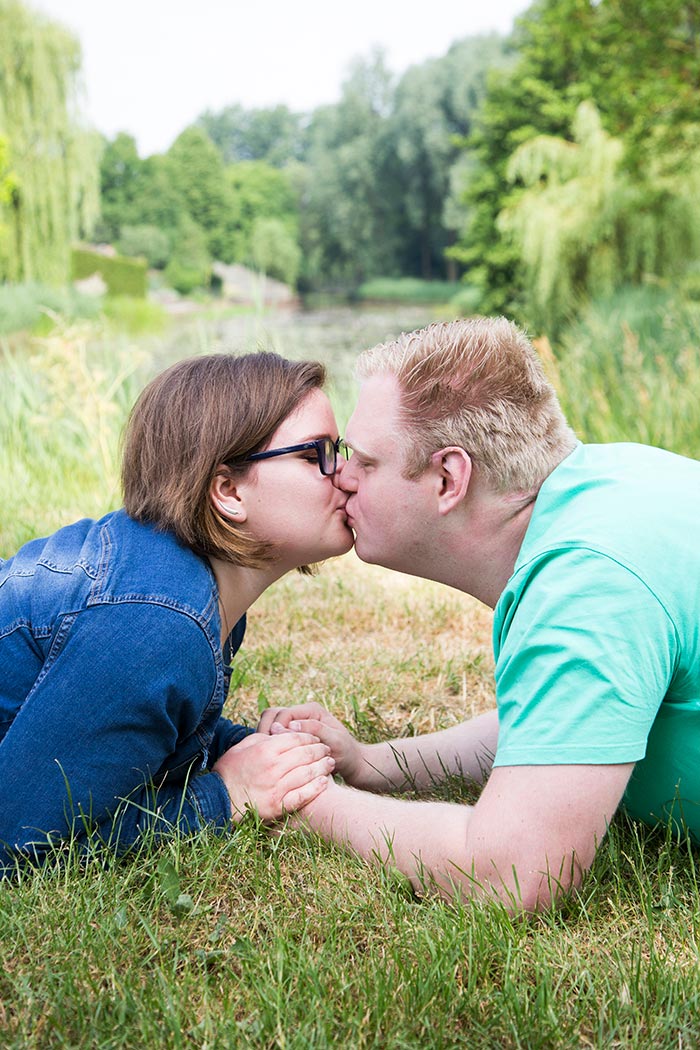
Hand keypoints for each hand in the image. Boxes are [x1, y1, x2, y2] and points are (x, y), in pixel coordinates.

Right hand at [212, 731, 334, 822]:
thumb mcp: (242, 747)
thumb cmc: (229, 771)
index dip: (309, 737)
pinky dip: (316, 788)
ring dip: (322, 767)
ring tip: (330, 764)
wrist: (219, 800)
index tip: (316, 738)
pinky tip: (323, 783)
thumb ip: (262, 738)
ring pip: (308, 773)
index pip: (296, 739)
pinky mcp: (278, 805)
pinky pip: (302, 795)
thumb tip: (278, 732)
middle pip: (306, 754)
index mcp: (265, 750)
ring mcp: (277, 787)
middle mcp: (273, 767)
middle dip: (320, 750)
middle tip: (327, 750)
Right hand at [258, 702, 364, 784]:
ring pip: (270, 725)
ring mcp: (295, 724)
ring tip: (264, 755)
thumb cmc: (346, 753)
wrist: (351, 763)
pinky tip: (270, 758)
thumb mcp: (334, 741)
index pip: (283, 713)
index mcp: (311, 710)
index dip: (275, 728)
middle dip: (265, 730)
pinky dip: (269, 745)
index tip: (271, 744)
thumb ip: (314, 730)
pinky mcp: (291, 736)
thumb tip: (291, 725)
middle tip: (261, 749)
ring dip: (265, 738)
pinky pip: (274, 737)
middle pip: (272, 715)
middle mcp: (301, 714)